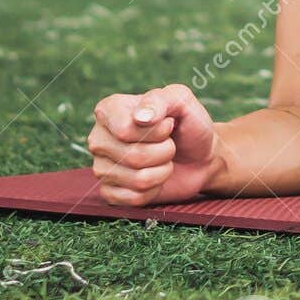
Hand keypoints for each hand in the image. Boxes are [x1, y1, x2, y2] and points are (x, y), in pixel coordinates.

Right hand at [87, 83, 220, 205]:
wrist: (200, 156)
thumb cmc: (189, 124)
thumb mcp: (181, 100)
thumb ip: (160, 100)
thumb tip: (140, 117)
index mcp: (109, 110)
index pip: (125, 130)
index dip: (156, 131)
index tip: (169, 124)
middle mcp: (98, 138)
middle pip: (132, 156)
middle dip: (164, 151)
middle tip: (169, 144)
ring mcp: (101, 167)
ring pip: (137, 179)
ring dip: (163, 170)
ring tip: (164, 159)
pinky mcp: (110, 192)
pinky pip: (134, 198)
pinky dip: (155, 190)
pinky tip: (156, 177)